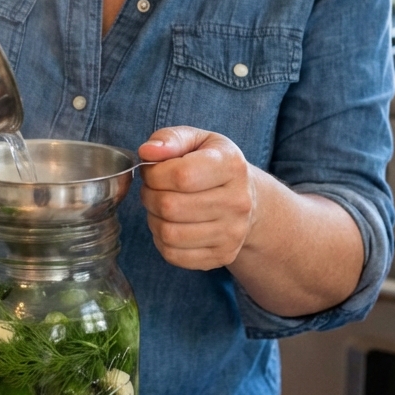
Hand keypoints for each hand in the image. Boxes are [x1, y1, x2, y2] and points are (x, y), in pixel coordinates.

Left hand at [138, 126, 258, 271]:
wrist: (247, 198)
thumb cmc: (214, 164)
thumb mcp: (198, 140)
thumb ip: (171, 138)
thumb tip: (147, 152)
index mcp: (232, 166)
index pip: (181, 175)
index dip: (154, 174)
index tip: (152, 170)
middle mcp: (238, 201)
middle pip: (171, 206)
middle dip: (149, 196)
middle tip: (152, 189)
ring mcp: (233, 233)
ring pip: (169, 233)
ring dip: (153, 219)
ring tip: (160, 206)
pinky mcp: (223, 255)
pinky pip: (174, 255)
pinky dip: (161, 240)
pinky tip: (170, 225)